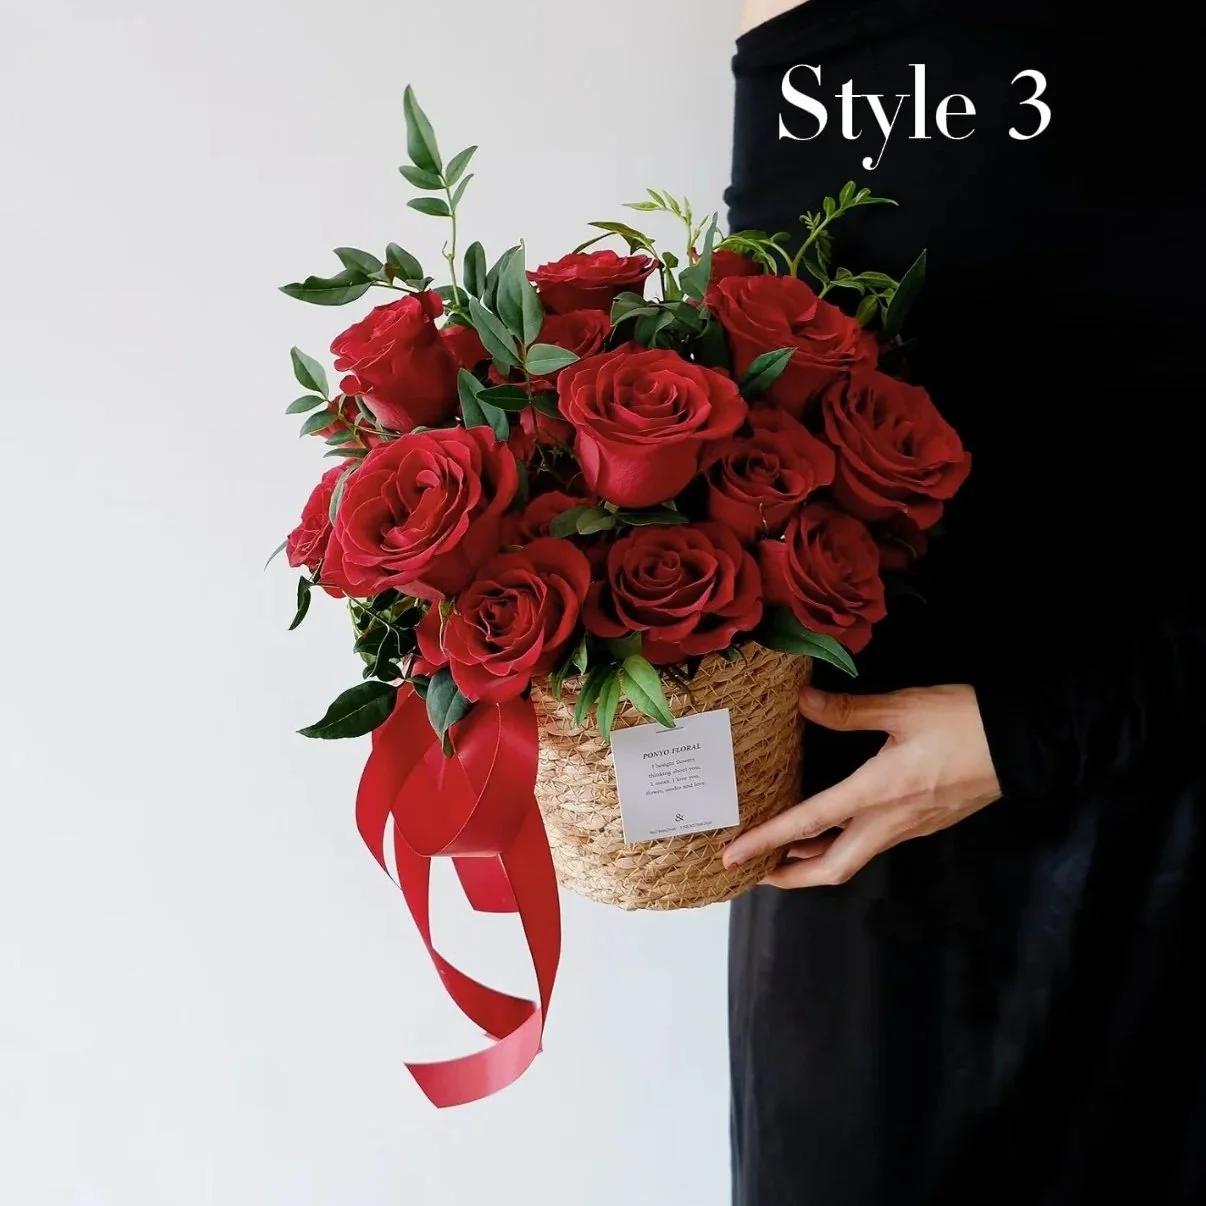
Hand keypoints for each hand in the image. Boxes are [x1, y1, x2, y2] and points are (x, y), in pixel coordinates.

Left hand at [722, 684, 1001, 887]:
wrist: (1026, 743)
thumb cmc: (965, 721)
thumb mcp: (903, 707)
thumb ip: (847, 709)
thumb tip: (803, 701)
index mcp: (878, 792)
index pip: (809, 823)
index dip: (766, 841)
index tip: (733, 856)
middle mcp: (891, 821)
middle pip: (831, 868)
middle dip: (788, 876)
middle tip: (754, 871)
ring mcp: (910, 827)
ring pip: (853, 858)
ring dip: (814, 861)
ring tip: (782, 851)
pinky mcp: (925, 823)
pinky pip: (873, 844)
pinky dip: (842, 843)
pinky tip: (831, 826)